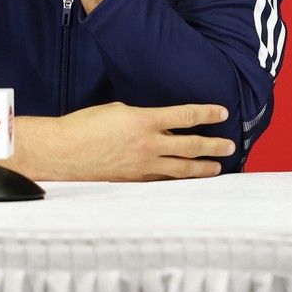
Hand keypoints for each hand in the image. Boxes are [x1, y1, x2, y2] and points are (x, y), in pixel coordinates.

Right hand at [0, 102, 234, 180]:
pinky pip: (162, 180)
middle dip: (213, 145)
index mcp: (144, 121)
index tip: (223, 112)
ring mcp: (142, 165)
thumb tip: (159, 123)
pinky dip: (178, 180)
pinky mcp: (133, 180)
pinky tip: (188, 181)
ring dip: (202, 167)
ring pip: (181, 168)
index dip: (207, 113)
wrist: (61, 151)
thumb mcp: (119, 110)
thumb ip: (144, 117)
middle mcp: (148, 144)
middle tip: (230, 145)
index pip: (185, 116)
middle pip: (190, 145)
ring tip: (218, 167)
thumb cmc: (84, 125)